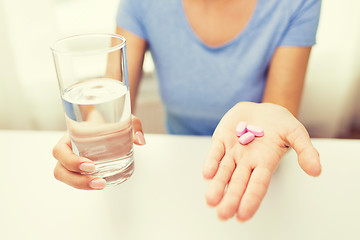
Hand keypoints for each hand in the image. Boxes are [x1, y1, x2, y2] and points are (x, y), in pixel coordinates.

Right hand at [52, 115, 145, 189]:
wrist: (102, 121)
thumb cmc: (106, 120)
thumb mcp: (120, 118)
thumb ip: (133, 124)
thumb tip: (141, 140)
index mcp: (69, 136)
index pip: (59, 151)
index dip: (71, 161)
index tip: (91, 165)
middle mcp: (67, 151)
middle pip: (60, 170)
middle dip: (77, 180)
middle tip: (99, 181)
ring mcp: (71, 162)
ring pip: (66, 178)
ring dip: (81, 185)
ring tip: (102, 184)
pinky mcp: (78, 169)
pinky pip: (76, 180)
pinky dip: (86, 184)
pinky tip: (103, 184)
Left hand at [203, 102, 320, 221]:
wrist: (262, 109)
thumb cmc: (279, 123)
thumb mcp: (296, 133)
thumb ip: (305, 150)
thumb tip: (316, 171)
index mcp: (265, 162)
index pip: (258, 184)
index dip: (251, 199)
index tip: (243, 215)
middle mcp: (247, 161)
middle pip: (238, 183)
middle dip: (230, 199)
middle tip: (223, 215)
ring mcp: (233, 151)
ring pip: (223, 171)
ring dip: (217, 185)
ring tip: (211, 200)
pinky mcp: (221, 139)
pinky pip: (215, 152)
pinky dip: (211, 162)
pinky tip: (207, 173)